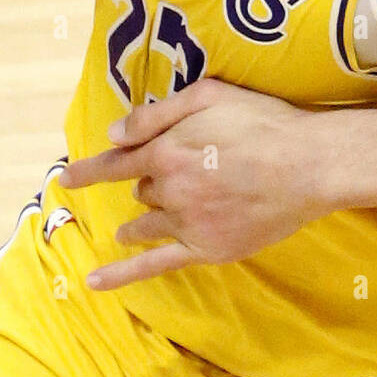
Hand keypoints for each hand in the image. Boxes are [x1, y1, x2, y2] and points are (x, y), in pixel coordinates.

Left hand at [59, 79, 327, 289]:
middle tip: (183, 168)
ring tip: (136, 224)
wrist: (309, 164)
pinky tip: (96, 281)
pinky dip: (122, 274)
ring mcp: (187, 223)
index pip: (116, 161)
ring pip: (148, 221)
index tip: (66, 178)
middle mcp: (169, 189)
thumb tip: (113, 133)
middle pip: (142, 188)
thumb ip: (157, 113)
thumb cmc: (264, 122)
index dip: (90, 169)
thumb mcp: (209, 95)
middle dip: (152, 179)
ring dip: (144, 216)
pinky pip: (155, 264)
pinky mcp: (207, 249)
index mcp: (165, 150)